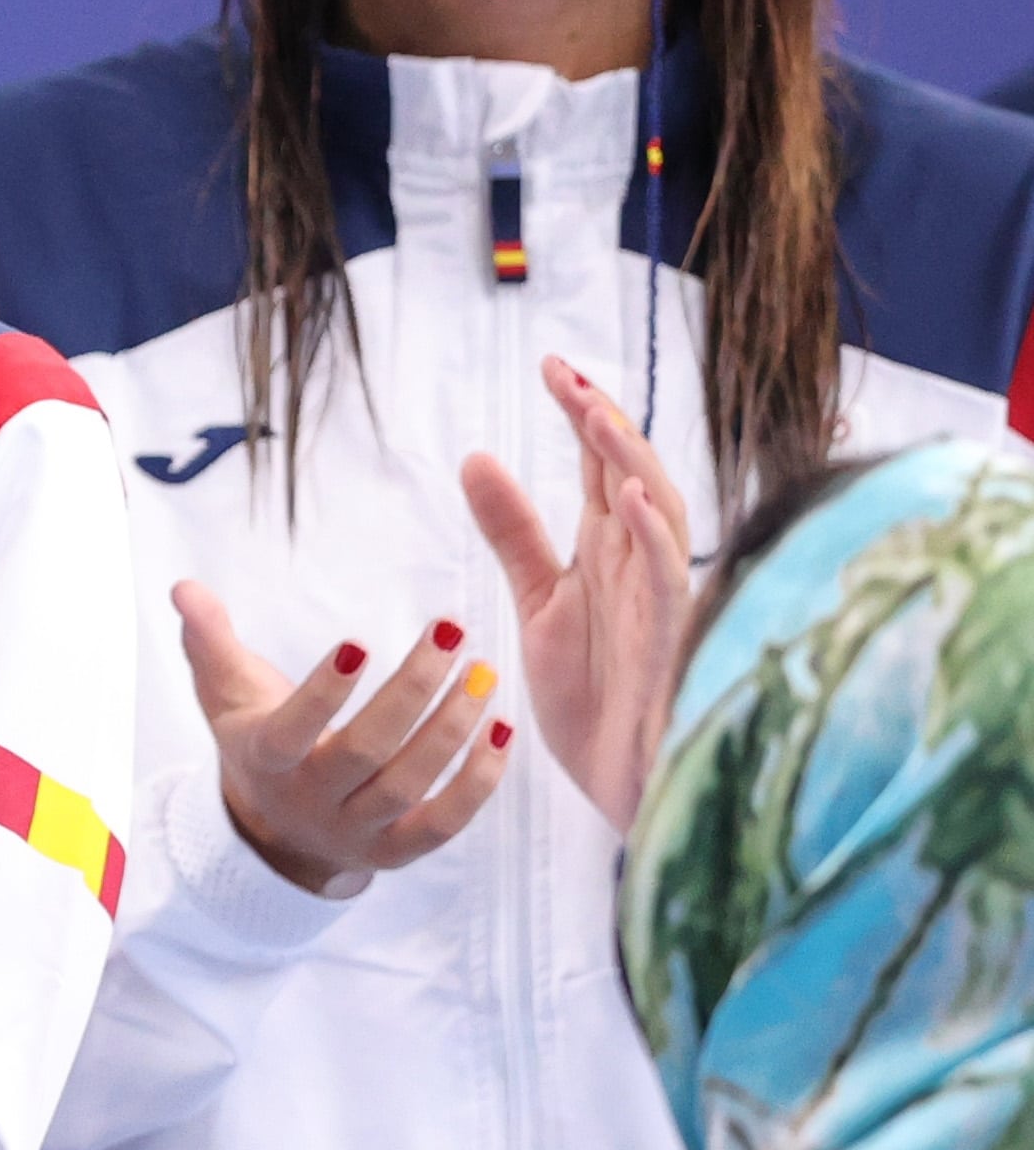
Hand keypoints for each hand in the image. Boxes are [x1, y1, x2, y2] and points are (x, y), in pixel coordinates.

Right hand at [176, 579, 505, 893]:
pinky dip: (479, 780)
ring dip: (453, 727)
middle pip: (364, 752)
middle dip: (412, 690)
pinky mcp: (397, 852)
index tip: (360, 643)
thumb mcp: (227, 694)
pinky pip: (446, 822)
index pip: (292, 731)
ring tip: (483, 671)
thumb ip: (210, 639)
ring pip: (410, 785)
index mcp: (265, 760)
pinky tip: (502, 729)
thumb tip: (185, 587)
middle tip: (449, 633)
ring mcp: (354, 831)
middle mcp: (308, 801)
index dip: (324, 693)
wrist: (276, 835)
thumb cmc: (259, 743)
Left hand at [463, 351, 696, 831]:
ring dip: (630, 464)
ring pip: (660, 514)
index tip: (549, 365)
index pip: (603, 468)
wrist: (629, 784)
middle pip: (632, 476)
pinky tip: (628, 499)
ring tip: (593, 415)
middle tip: (561, 374)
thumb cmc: (599, 697)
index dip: (583, 414)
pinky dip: (653, 537)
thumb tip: (477, 458)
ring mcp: (662, 602)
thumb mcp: (541, 600)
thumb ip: (515, 532)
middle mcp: (643, 566)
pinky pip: (671, 581)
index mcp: (612, 554)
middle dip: (603, 423)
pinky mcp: (671, 643)